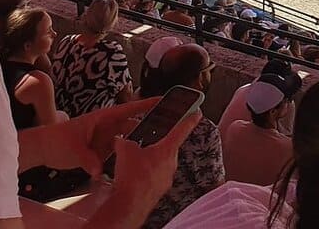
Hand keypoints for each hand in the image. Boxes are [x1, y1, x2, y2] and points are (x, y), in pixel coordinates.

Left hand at [34, 98, 160, 176]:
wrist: (43, 149)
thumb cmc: (57, 141)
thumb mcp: (73, 150)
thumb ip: (88, 160)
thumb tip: (99, 172)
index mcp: (104, 117)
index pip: (130, 108)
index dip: (147, 103)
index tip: (164, 99)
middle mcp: (108, 126)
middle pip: (133, 124)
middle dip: (149, 126)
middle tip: (168, 130)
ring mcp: (106, 138)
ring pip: (128, 139)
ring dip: (138, 143)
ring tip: (156, 148)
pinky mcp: (102, 150)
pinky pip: (119, 152)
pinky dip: (127, 155)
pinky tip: (137, 161)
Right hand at [84, 110, 200, 228]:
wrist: (129, 205)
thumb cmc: (132, 176)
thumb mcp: (125, 149)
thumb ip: (125, 140)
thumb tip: (121, 138)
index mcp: (167, 149)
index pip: (182, 129)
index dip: (190, 119)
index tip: (197, 112)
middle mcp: (171, 163)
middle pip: (167, 147)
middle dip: (157, 144)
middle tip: (145, 143)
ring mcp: (167, 178)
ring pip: (160, 163)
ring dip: (150, 161)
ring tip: (134, 163)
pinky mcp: (160, 189)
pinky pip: (155, 177)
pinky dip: (147, 174)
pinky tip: (134, 176)